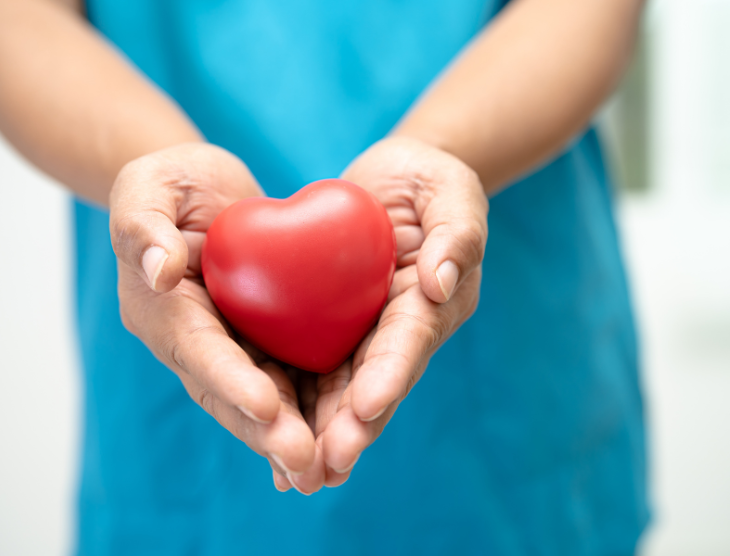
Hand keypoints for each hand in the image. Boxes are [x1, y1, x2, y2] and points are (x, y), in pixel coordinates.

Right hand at [109, 143, 325, 493]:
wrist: (202, 191)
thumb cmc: (171, 181)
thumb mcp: (151, 186)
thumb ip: (144, 225)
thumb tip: (159, 271)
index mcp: (161, 309)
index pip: (198, 350)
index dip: (232, 381)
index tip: (268, 407)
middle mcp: (190, 340)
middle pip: (229, 392)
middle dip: (266, 431)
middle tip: (306, 462)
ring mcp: (226, 346)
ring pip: (259, 399)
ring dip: (289, 436)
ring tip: (326, 469)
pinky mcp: (257, 341)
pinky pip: (283, 380)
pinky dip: (306, 411)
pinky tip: (336, 437)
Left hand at [291, 137, 488, 486]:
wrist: (396, 180)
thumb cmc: (427, 178)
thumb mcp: (450, 190)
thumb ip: (457, 232)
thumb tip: (441, 283)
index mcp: (434, 302)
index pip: (411, 342)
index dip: (390, 377)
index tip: (366, 410)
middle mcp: (403, 328)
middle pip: (377, 381)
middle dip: (354, 426)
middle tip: (327, 466)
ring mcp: (369, 332)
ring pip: (345, 388)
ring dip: (324, 431)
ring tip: (297, 474)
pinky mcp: (338, 326)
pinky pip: (317, 366)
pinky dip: (299, 403)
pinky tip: (272, 436)